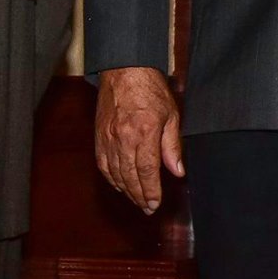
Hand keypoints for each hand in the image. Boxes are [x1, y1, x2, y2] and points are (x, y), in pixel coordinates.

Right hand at [94, 66, 183, 213]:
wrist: (124, 70)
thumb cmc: (150, 89)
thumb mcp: (171, 115)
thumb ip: (173, 146)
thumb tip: (177, 171)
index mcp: (144, 133)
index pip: (147, 172)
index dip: (151, 192)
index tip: (155, 204)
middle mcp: (123, 139)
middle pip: (130, 177)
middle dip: (140, 196)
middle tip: (148, 208)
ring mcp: (108, 139)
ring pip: (116, 174)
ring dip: (126, 190)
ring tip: (137, 200)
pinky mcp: (99, 136)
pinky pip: (103, 164)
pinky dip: (111, 178)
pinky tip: (119, 184)